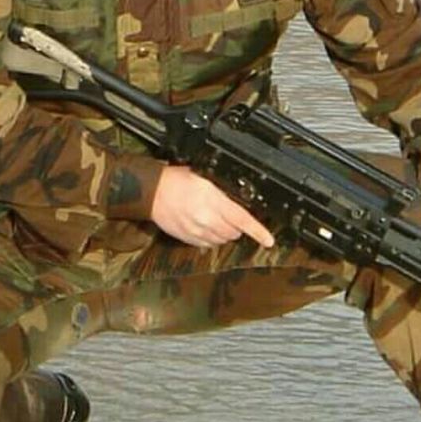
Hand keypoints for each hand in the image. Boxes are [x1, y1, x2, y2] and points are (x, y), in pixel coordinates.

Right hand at [151, 165, 275, 250]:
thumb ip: (221, 191)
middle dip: (237, 226)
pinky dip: (211, 238)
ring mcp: (197, 232)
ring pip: (222, 240)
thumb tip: (237, 198)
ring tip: (216, 220)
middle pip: (234, 232)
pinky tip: (205, 227)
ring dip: (225, 233)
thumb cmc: (175, 180)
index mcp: (212, 201)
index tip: (269, 240)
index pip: (242, 219)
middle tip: (231, 215)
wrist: (151, 192)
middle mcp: (206, 219)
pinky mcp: (188, 239)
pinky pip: (208, 244)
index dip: (258, 231)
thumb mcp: (203, 177)